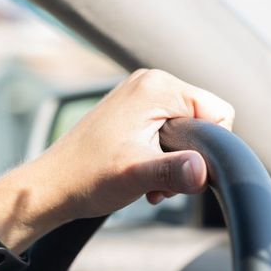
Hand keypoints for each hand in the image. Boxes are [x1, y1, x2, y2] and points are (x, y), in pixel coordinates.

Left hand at [34, 69, 234, 220]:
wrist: (52, 187)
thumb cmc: (87, 177)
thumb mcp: (136, 175)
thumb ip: (174, 171)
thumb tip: (203, 171)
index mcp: (156, 87)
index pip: (218, 111)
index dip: (209, 147)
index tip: (183, 169)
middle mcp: (150, 83)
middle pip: (203, 121)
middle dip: (191, 157)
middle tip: (160, 180)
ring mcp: (140, 97)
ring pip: (187, 131)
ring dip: (176, 162)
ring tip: (150, 181)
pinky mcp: (134, 113)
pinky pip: (169, 133)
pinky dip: (163, 159)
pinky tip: (144, 177)